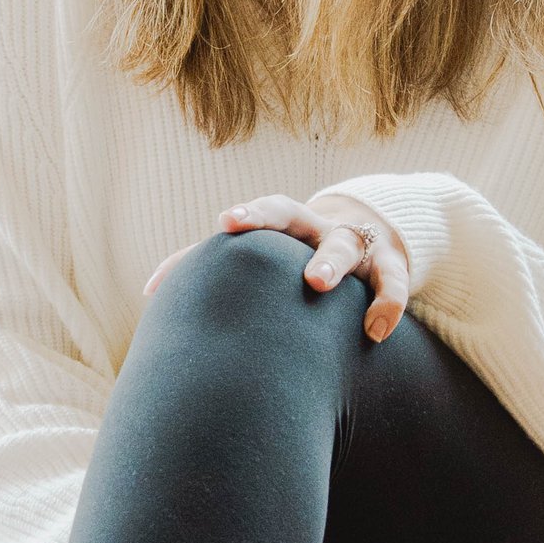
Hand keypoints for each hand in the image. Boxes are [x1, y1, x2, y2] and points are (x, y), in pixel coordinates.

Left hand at [144, 190, 413, 345]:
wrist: (378, 238)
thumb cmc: (303, 257)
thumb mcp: (272, 255)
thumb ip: (217, 268)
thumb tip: (150, 293)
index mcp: (286, 224)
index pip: (260, 211)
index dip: (241, 217)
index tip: (221, 223)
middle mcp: (316, 227)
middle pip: (291, 213)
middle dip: (264, 218)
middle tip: (236, 226)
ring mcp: (357, 245)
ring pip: (344, 245)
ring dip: (330, 261)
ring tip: (317, 284)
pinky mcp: (392, 265)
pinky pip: (393, 282)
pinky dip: (387, 304)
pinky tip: (375, 331)